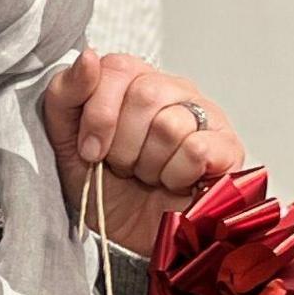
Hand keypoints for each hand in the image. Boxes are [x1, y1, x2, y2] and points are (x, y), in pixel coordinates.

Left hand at [42, 49, 245, 256]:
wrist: (135, 237)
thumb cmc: (107, 188)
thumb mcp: (66, 144)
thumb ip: (65, 95)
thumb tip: (88, 57)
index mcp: (134, 80)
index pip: (116, 68)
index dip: (98, 115)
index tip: (90, 151)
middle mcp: (173, 89)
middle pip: (144, 94)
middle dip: (122, 145)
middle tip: (124, 167)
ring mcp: (205, 115)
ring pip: (169, 125)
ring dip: (149, 165)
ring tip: (150, 175)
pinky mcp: (228, 147)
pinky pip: (196, 149)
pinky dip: (176, 175)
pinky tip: (175, 182)